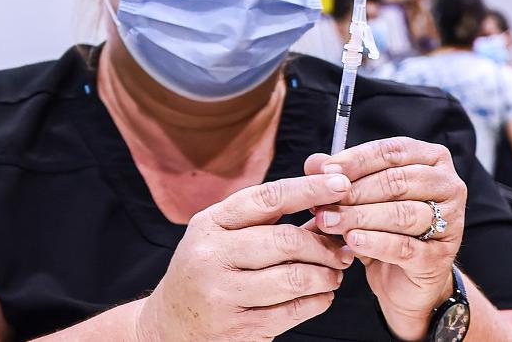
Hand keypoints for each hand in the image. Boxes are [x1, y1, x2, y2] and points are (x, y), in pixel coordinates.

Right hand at [135, 173, 355, 341]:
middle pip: (285, 241)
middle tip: (342, 249)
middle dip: (323, 244)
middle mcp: (211, 256)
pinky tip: (321, 295)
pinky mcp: (239, 329)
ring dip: (326, 275)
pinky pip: (294, 311)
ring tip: (333, 274)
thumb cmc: (206, 270)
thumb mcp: (221, 235)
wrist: (170, 325)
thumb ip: (265, 219)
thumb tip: (324, 201)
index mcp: (209, 223)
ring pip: (294, 279)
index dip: (308, 189)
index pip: (267, 199)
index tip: (339, 184)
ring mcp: (223, 294)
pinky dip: (318, 301)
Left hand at [305, 137, 465, 340]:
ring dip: (360, 217)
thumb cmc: (386, 227)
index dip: (356, 160)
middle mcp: (447, 185)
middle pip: (397, 181)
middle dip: (354, 191)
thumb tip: (314, 162)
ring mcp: (450, 221)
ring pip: (401, 213)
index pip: (391, 151)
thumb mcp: (363, 198)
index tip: (325, 171)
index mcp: (432, 159)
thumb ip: (341, 177)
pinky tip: (352, 241)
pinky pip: (404, 246)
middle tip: (322, 202)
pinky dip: (375, 242)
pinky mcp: (440, 256)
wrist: (406, 279)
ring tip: (330, 221)